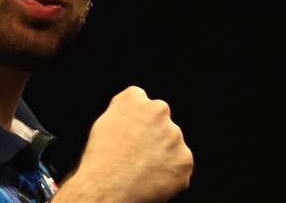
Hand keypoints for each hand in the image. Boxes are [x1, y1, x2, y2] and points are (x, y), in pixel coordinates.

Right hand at [53, 86, 192, 202]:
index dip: (136, 120)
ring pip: (172, 145)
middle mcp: (158, 110)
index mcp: (135, 98)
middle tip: (137, 154)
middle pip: (160, 122)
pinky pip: (179, 166)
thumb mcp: (104, 123)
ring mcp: (175, 135)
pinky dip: (170, 174)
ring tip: (141, 169)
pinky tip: (151, 179)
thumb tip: (135, 114)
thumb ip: (124, 112)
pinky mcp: (185, 159)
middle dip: (153, 136)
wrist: (108, 186)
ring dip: (162, 155)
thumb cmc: (101, 157)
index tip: (131, 133)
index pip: (141, 102)